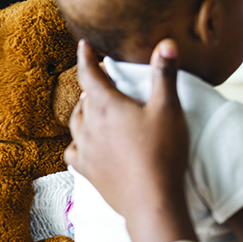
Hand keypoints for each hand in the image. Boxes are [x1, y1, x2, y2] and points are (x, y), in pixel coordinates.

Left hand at [65, 39, 196, 241]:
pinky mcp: (87, 169)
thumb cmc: (162, 150)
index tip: (84, 44)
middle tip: (100, 77)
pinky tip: (86, 142)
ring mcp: (85, 148)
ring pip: (76, 122)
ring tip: (93, 105)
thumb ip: (165, 73)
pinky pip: (74, 149)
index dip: (86, 56)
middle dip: (91, 84)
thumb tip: (166, 43)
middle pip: (84, 97)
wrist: (151, 198)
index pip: (89, 73)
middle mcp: (90, 124)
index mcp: (107, 105)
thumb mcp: (168, 107)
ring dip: (84, 110)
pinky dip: (78, 140)